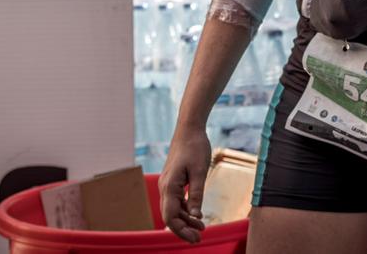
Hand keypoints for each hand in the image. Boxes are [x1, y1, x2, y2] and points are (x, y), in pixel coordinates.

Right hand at [161, 123, 211, 242]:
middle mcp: (164, 187)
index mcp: (169, 186)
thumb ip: (197, 195)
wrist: (189, 129)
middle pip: (170, 216)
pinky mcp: (173, 181)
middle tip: (199, 238)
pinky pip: (176, 201)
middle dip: (183, 229)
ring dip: (186, 220)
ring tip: (201, 228)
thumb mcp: (200, 172)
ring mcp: (167, 184)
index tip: (195, 238)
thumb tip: (195, 216)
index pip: (170, 217)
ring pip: (173, 209)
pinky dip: (186, 210)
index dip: (181, 230)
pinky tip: (197, 215)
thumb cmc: (195, 147)